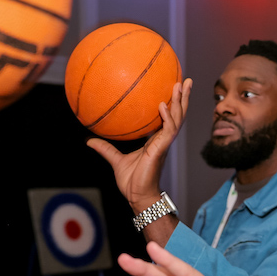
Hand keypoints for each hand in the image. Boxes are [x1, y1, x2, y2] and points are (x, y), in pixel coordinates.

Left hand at [86, 79, 192, 210]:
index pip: (168, 116)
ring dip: (180, 102)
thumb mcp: (115, 160)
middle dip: (184, 97)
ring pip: (177, 118)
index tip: (175, 87)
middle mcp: (163, 139)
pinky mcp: (162, 149)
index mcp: (156, 139)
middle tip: (187, 79)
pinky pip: (168, 130)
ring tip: (181, 85)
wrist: (138, 196)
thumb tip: (89, 140)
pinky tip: (163, 105)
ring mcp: (164, 143)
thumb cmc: (132, 182)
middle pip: (178, 113)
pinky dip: (167, 117)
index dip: (173, 103)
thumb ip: (105, 148)